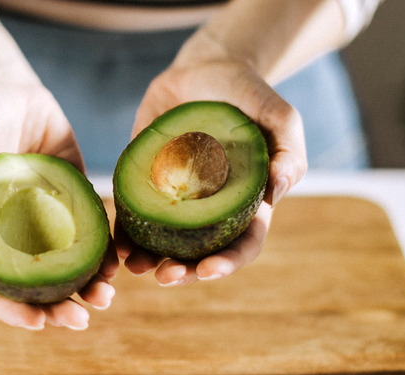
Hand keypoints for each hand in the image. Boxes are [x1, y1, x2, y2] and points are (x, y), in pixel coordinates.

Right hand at [0, 79, 117, 329]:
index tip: (39, 322)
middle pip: (36, 284)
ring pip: (69, 263)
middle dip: (58, 307)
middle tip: (82, 319)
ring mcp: (47, 216)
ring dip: (88, 285)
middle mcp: (15, 233)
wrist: (0, 84)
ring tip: (107, 295)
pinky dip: (105, 248)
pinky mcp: (74, 194)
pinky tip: (118, 259)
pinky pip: (93, 227)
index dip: (12, 308)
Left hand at [120, 36, 306, 285]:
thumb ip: (289, 152)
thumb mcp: (279, 116)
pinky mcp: (146, 182)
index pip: (243, 243)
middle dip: (184, 272)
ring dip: (151, 261)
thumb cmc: (248, 94)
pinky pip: (134, 213)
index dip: (228, 262)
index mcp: (245, 203)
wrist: (204, 68)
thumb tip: (278, 192)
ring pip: (164, 242)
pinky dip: (125, 233)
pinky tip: (116, 245)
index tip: (208, 271)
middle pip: (200, 253)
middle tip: (165, 277)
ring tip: (135, 268)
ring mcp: (176, 198)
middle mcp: (210, 208)